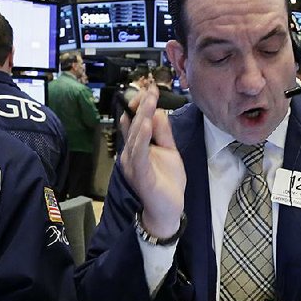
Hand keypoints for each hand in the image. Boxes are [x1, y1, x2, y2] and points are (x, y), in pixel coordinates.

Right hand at [119, 83, 185, 237]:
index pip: (135, 122)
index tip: (150, 90)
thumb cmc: (166, 181)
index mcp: (136, 148)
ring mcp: (134, 165)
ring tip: (148, 102)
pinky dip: (141, 139)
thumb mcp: (169, 151)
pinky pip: (140, 155)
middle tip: (150, 89)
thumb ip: (163, 132)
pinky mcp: (141, 176)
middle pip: (134, 126)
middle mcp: (130, 154)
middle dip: (142, 106)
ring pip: (135, 137)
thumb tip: (158, 111)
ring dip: (141, 118)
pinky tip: (145, 125)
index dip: (140, 105)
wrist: (168, 210)